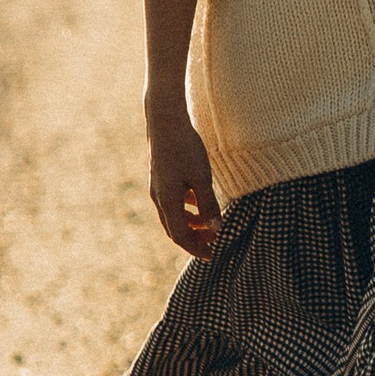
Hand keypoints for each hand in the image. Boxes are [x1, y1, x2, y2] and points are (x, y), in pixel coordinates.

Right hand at [147, 104, 221, 257]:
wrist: (165, 122)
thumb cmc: (185, 148)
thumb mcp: (201, 178)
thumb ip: (208, 204)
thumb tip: (216, 228)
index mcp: (168, 202)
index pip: (180, 236)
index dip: (196, 248)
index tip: (212, 254)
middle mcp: (159, 198)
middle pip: (174, 229)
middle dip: (193, 239)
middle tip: (213, 243)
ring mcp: (158, 188)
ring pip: (173, 216)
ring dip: (190, 224)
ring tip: (209, 224)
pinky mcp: (161, 178)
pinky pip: (172, 202)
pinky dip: (186, 209)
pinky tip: (198, 202)